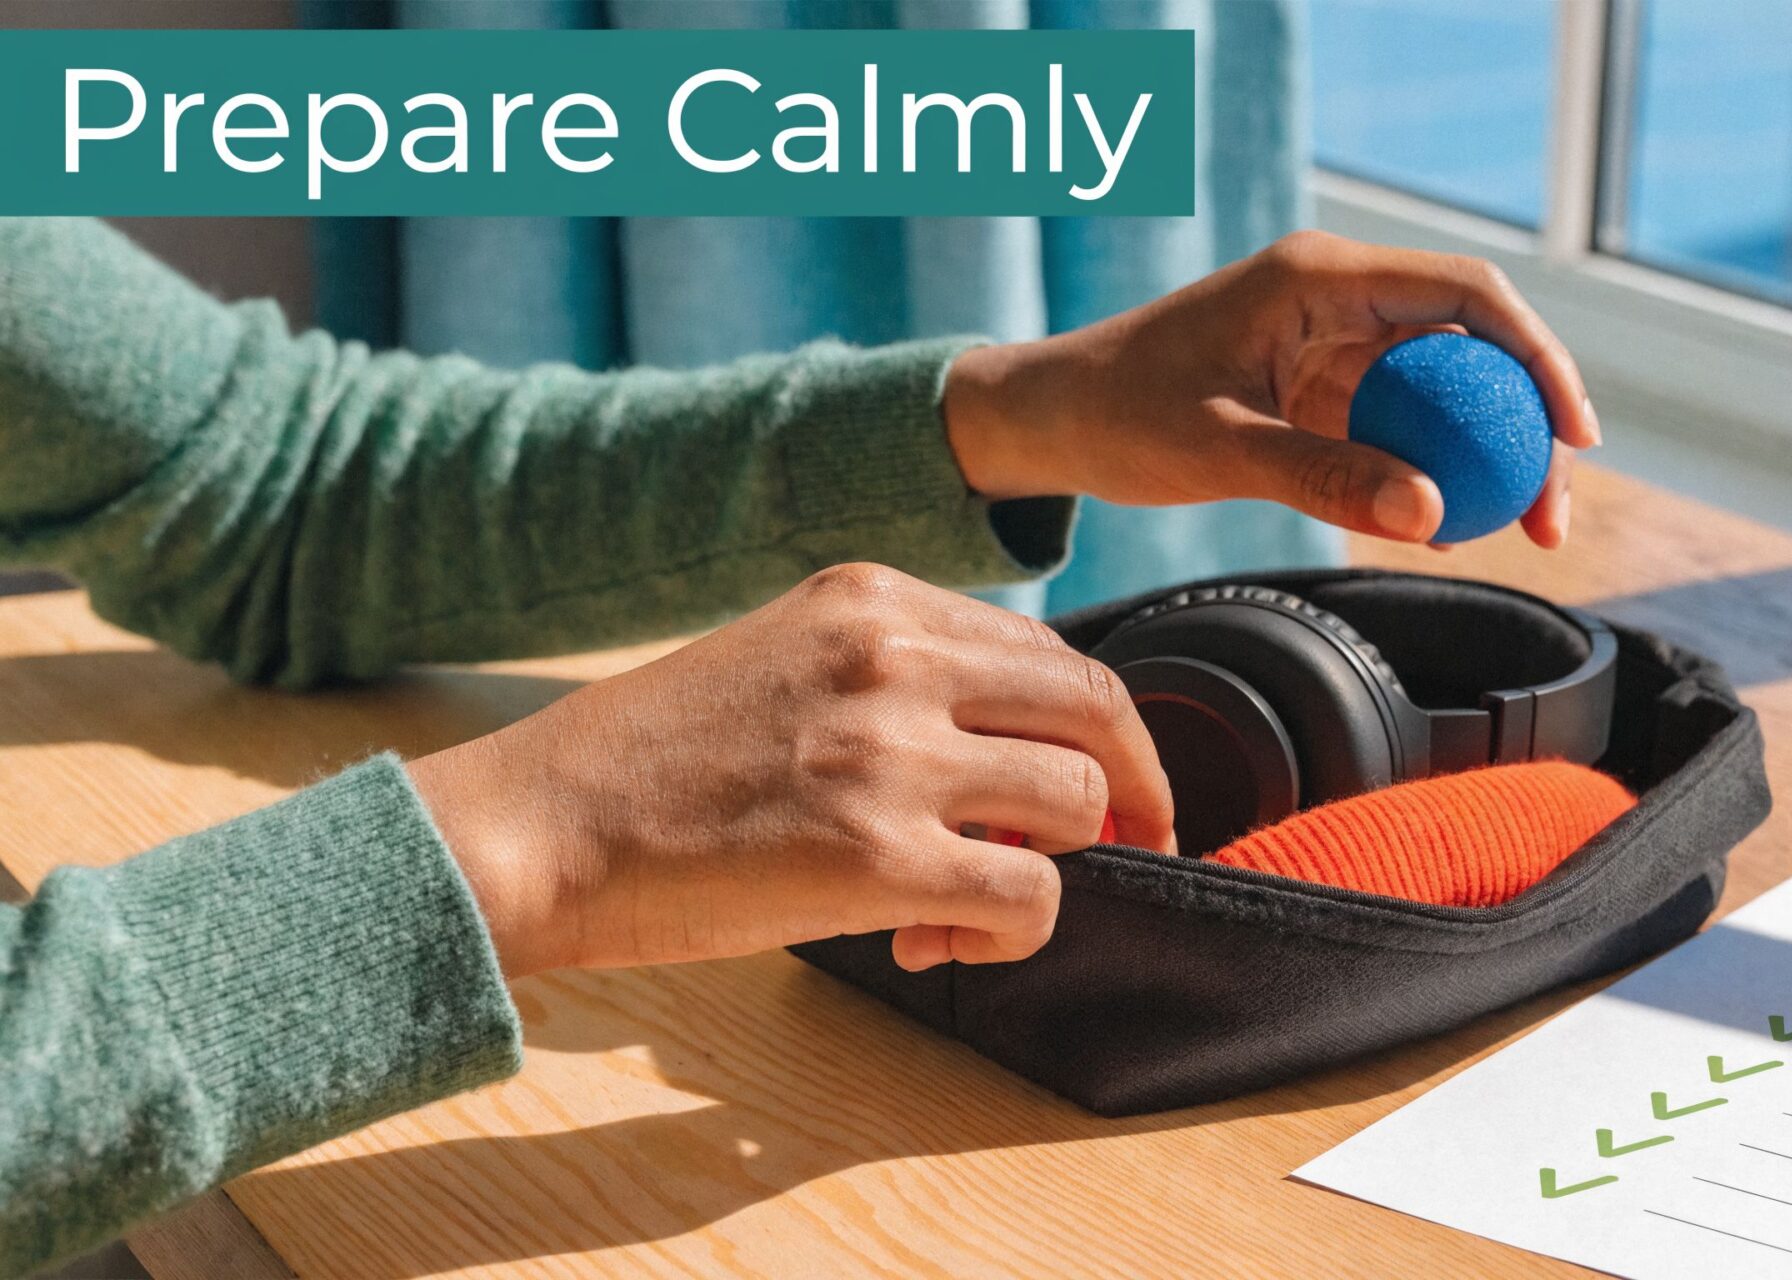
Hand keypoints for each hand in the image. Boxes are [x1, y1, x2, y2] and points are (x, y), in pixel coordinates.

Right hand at [406, 563, 1176, 977]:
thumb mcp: (784, 658)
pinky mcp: (882, 859)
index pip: (1048, 649)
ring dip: (1055, 863)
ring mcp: (893, 756)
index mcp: (874, 599)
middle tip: (1140, 841)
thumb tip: (1011, 748)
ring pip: (1080, 804)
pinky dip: (1014, 933)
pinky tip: (942, 940)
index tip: (1104, 778)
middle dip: (1138, 784)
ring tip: (975, 897)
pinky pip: (1032, 897)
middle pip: (1099, 709)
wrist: (538, 824)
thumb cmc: (650, 761)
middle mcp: (897, 658)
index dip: (1094, 725)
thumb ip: (897, 676)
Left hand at [941, 230, 1600, 548]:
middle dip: (1527, 419)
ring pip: (1446, 385)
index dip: (1536, 356)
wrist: (1052, 415)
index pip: (1465, 294)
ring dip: (1487, 452)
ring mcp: (1333, 339)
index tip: (1573, 433)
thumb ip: (1325, 477)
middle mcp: (1338, 295)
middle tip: (1551, 510)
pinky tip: (1447, 528)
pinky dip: (1432, 468)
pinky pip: (1402, 419)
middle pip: (1473, 340)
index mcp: (1320, 277)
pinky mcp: (1320, 384)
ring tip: (1518, 530)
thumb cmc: (1119, 415)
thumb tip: (1433, 515)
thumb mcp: (1221, 451)